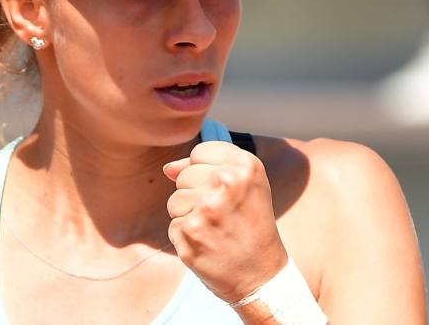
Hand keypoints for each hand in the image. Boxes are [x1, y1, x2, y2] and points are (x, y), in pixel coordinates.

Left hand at [164, 140, 288, 302]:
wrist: (261, 275)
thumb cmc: (252, 226)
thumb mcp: (245, 186)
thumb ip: (206, 166)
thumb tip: (168, 168)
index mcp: (245, 165)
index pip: (199, 153)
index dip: (208, 173)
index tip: (226, 192)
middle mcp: (226, 181)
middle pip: (184, 175)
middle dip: (196, 195)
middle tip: (223, 215)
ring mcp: (206, 207)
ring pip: (174, 200)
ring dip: (189, 216)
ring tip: (215, 229)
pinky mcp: (190, 231)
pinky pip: (173, 224)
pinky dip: (186, 237)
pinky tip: (208, 244)